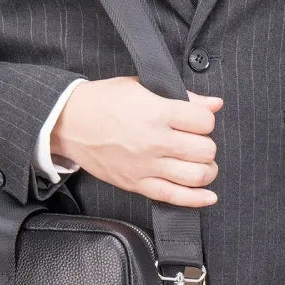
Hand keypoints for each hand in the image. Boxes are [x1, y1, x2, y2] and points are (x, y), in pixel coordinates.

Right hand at [51, 75, 221, 207]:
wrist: (69, 122)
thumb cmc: (103, 101)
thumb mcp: (142, 86)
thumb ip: (182, 95)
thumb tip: (215, 104)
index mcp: (157, 112)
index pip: (205, 121)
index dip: (206, 119)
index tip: (197, 119)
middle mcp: (154, 141)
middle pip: (205, 150)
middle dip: (206, 144)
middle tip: (195, 140)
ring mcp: (146, 166)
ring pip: (196, 175)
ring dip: (206, 170)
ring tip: (201, 163)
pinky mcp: (137, 184)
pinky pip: (174, 197)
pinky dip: (197, 199)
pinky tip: (208, 196)